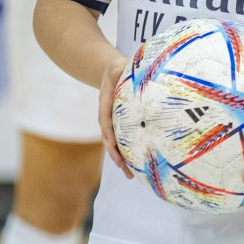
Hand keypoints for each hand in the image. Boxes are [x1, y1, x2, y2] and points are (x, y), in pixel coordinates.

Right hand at [98, 54, 130, 174]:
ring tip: (131, 176)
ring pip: (117, 144)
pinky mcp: (123, 125)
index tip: (112, 145)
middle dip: (116, 155)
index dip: (108, 134)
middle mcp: (109, 117)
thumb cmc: (116, 70)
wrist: (113, 72)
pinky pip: (126, 140)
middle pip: (110, 139)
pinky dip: (130, 153)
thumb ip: (116, 69)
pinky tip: (138, 165)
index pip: (105, 121)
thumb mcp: (115, 67)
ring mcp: (115, 123)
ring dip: (122, 160)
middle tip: (123, 169)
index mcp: (106, 104)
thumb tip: (116, 68)